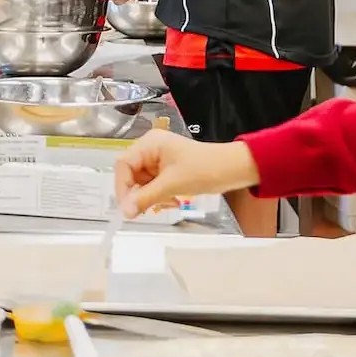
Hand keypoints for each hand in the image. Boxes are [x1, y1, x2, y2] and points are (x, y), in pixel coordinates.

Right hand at [115, 134, 261, 217]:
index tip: (127, 208)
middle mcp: (151, 149)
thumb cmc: (204, 170)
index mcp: (150, 144)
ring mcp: (158, 159)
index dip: (122, 187)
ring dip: (150, 197)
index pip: (123, 164)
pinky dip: (159, 196)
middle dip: (139, 193)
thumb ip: (145, 198)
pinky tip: (171, 201)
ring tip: (168, 203)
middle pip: (131, 174)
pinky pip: (153, 185)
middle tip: (147, 209)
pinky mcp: (167, 170)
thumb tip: (125, 212)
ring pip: (142, 183)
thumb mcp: (172, 185)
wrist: (232, 169)